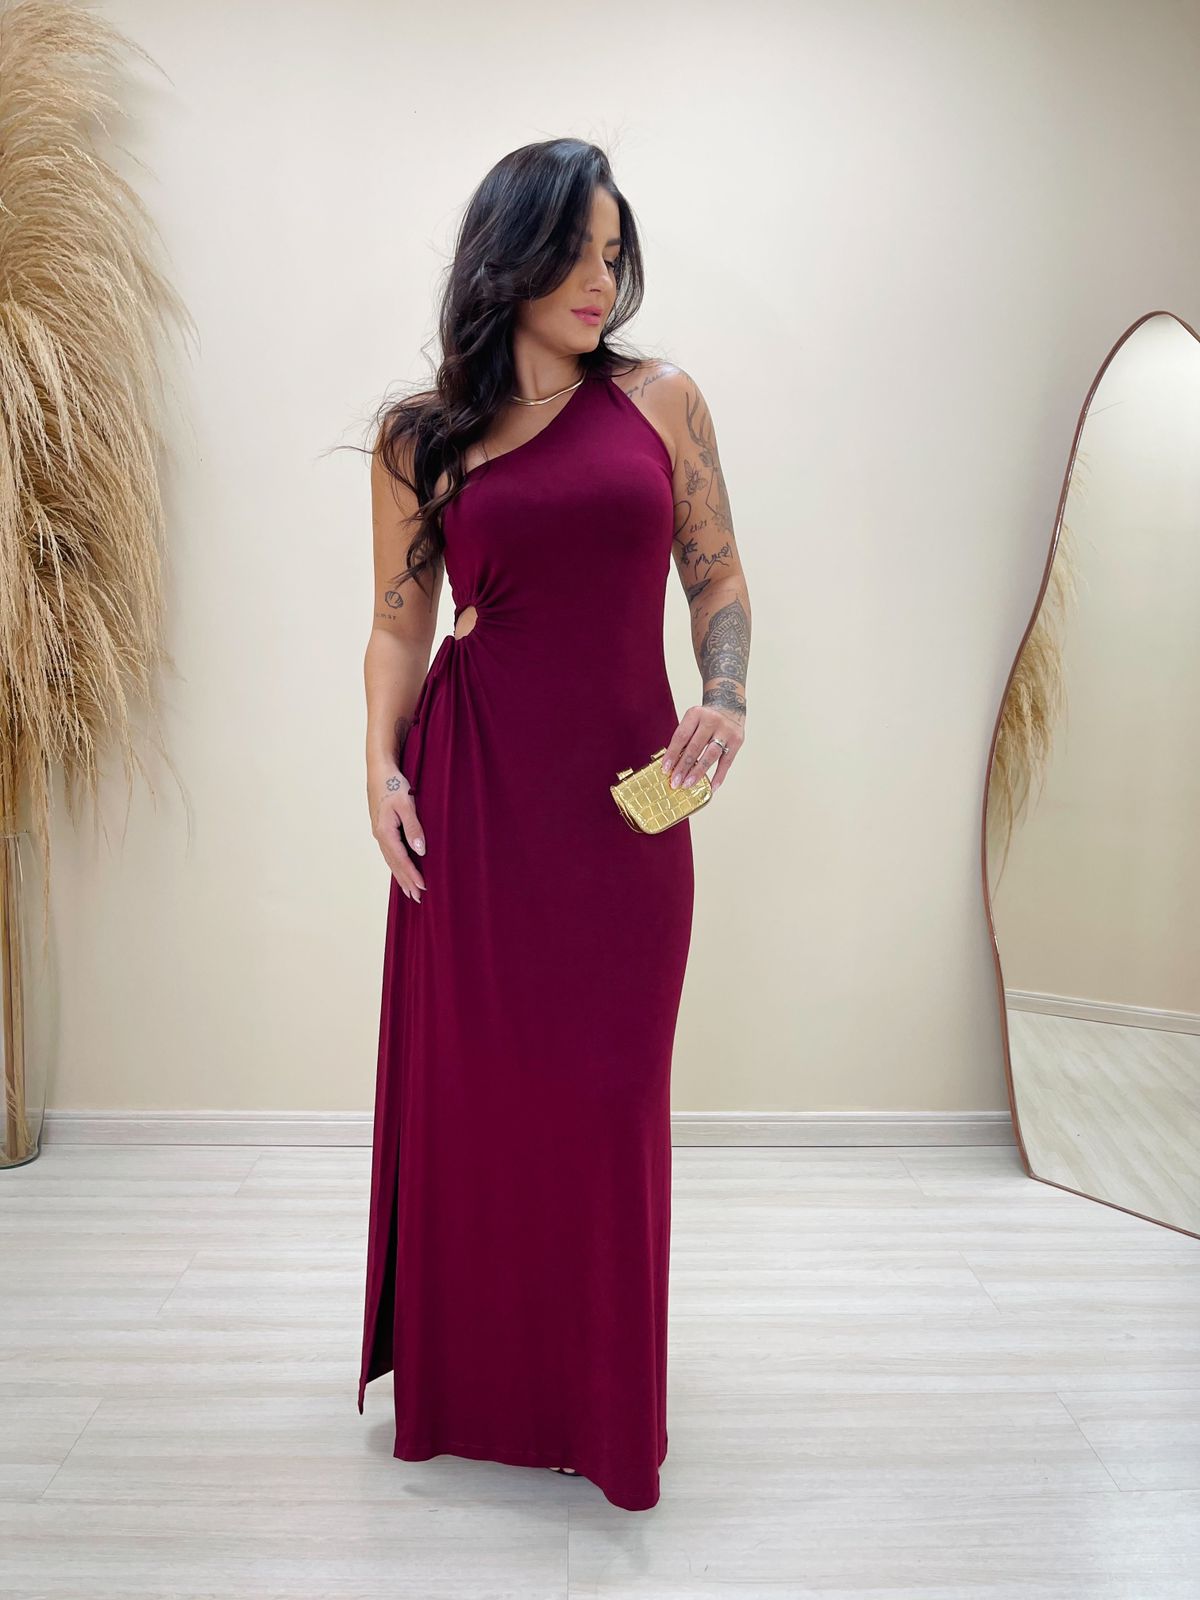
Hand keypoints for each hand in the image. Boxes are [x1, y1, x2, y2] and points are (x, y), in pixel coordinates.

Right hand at [371, 767, 426, 901]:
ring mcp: (379, 833)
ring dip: (400, 876)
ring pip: (391, 860)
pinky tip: (400, 869)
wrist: (379, 770)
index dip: (412, 874)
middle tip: (417, 898)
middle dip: (406, 881)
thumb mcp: (406, 804)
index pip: (401, 859)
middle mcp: (380, 836)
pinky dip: (396, 864)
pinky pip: (390, 852)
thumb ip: (414, 828)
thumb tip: (420, 851)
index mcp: (385, 832)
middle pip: (394, 864)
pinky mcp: (382, 828)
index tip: (423, 887)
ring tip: (409, 890)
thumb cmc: (393, 784)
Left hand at [661, 703, 744, 794]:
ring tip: (688, 784)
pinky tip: (711, 787)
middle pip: (694, 747)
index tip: (665, 769)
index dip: (672, 754)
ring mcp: (726, 731)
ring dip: (698, 772)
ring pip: (710, 755)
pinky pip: (727, 762)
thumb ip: (684, 739)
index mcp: (695, 714)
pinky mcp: (737, 741)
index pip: (681, 736)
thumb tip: (672, 765)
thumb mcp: (692, 721)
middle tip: (675, 781)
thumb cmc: (706, 719)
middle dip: (683, 767)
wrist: (729, 707)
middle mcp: (711, 721)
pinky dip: (719, 776)